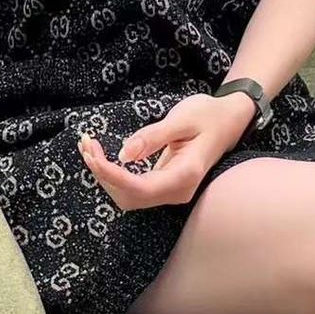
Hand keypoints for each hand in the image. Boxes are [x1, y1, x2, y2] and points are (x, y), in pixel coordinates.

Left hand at [76, 91, 255, 210]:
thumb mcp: (181, 119)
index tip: (92, 153)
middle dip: (104, 175)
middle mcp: (177, 192)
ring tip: (89, 147)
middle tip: (86, 143)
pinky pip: (134, 189)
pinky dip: (114, 175)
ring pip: (129, 197)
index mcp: (185, 176)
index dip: (112, 176)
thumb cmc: (208, 116)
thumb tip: (125, 155)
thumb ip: (153, 137)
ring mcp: (171, 192)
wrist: (228, 122)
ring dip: (106, 177)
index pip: (140, 188)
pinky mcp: (164, 187)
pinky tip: (101, 156)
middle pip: (130, 197)